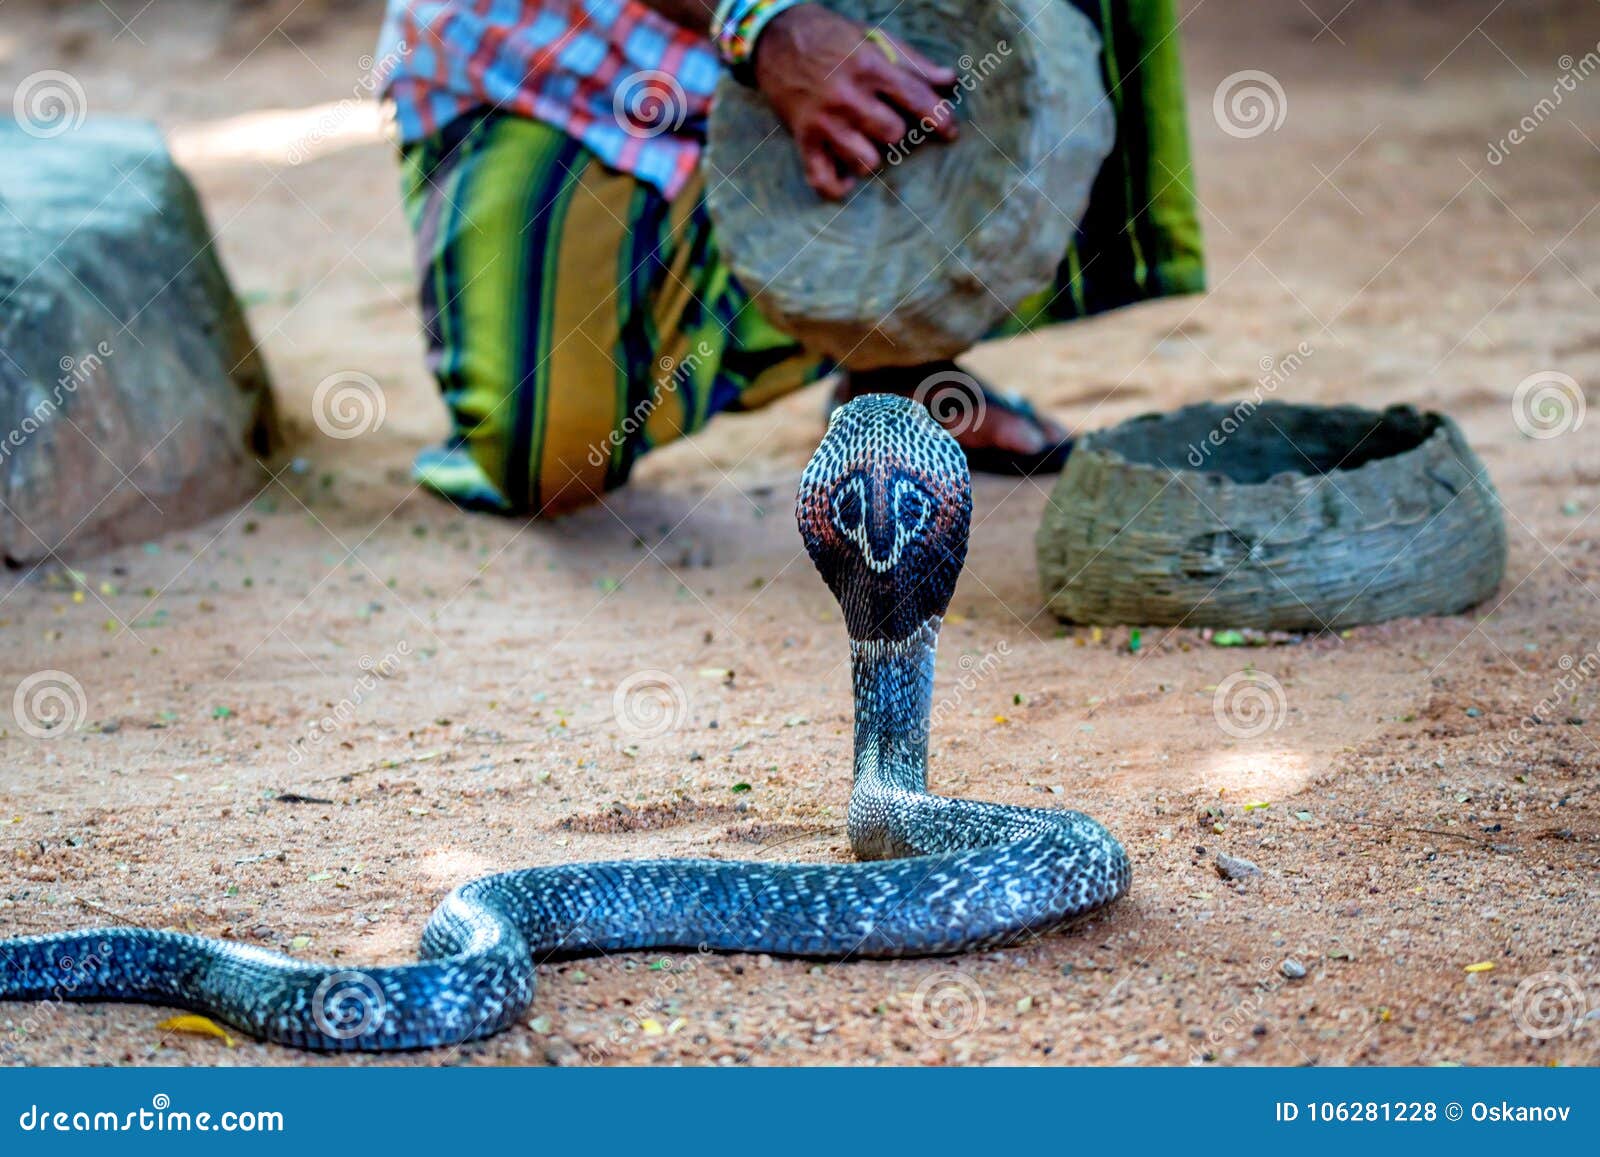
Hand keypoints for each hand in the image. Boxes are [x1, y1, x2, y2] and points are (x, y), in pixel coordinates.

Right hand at [751, 4, 958, 199]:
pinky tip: (846, 178)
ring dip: (870, 157)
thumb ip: (912, 61)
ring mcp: (825, 121)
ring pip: (866, 162)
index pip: (916, 99)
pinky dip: (838, 187)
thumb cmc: (830, 37)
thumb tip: (950, 80)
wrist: (775, 38)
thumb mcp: (873, 37)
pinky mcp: (804, 139)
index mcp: (870, 67)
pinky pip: (823, 179)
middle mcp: (848, 97)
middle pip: (893, 135)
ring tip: (864, 144)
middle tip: (886, 124)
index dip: (940, 119)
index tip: (950, 133)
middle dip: (895, 132)